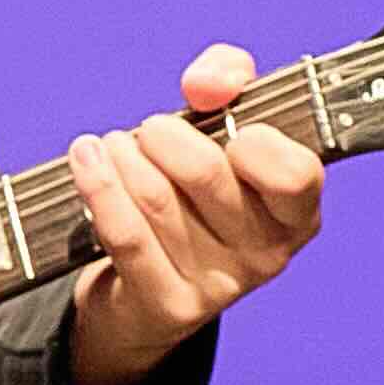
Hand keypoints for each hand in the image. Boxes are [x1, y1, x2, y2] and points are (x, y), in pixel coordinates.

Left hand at [65, 43, 329, 384]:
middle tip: (151, 130)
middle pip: (206, 173)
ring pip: (155, 197)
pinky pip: (126, 234)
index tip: (224, 123)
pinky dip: (99, 185)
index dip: (255, 139)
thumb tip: (208, 84)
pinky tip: (87, 158)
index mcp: (296, 212)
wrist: (147, 291)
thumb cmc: (195, 196)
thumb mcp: (225, 130)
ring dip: (123, 155)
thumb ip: (228, 80)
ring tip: (115, 146)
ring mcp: (218, 286)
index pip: (294, 173)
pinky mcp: (167, 305)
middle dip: (163, 135)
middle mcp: (266, 255)